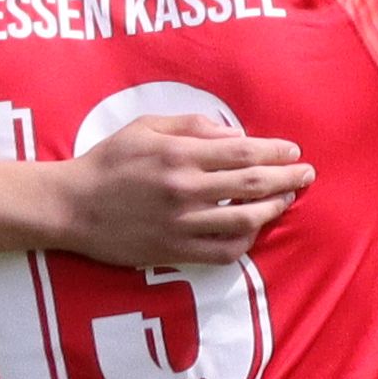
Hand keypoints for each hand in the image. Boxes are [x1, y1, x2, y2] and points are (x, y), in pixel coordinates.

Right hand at [58, 112, 312, 268]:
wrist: (71, 207)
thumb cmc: (108, 162)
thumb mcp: (145, 127)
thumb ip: (192, 125)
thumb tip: (234, 135)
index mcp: (178, 155)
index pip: (243, 152)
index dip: (276, 152)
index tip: (293, 151)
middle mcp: (184, 190)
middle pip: (252, 186)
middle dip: (287, 179)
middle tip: (307, 174)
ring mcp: (181, 224)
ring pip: (244, 221)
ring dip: (273, 209)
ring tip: (286, 199)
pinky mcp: (174, 251)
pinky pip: (222, 252)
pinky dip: (245, 242)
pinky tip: (253, 230)